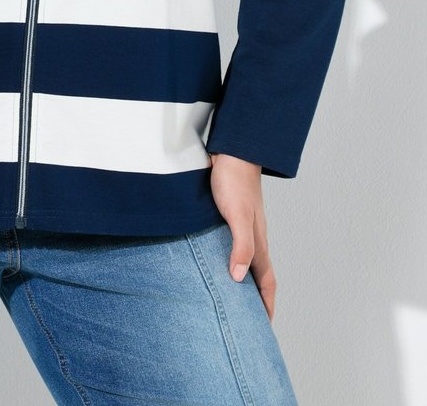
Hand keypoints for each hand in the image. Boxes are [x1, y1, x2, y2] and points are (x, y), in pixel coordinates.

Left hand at [209, 152, 275, 320]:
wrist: (231, 150)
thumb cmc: (234, 180)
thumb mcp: (237, 215)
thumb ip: (241, 246)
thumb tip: (239, 279)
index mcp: (258, 241)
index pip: (266, 281)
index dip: (266, 305)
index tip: (263, 328)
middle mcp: (252, 237)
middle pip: (257, 274)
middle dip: (254, 299)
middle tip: (246, 321)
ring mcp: (241, 226)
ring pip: (243, 260)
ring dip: (240, 280)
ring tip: (228, 297)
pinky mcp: (227, 216)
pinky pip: (230, 245)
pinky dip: (226, 259)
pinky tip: (212, 261)